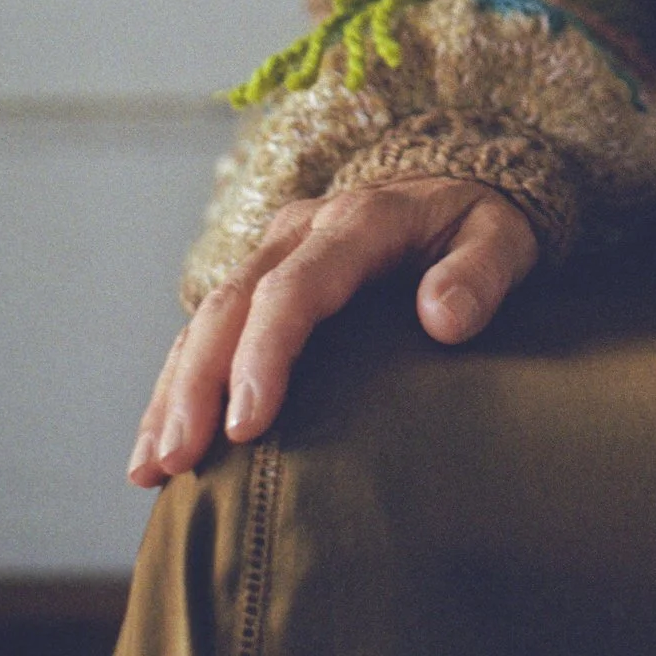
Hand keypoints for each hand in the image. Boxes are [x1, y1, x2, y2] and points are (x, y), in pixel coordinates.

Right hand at [128, 177, 539, 486]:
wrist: (457, 187)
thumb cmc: (482, 225)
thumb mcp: (503, 237)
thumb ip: (481, 272)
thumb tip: (443, 319)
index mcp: (359, 221)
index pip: (296, 286)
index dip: (265, 353)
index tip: (248, 424)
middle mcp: (302, 230)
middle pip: (232, 305)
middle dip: (199, 385)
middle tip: (181, 459)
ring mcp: (273, 254)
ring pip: (205, 321)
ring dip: (174, 394)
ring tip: (152, 468)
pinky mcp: (259, 281)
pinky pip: (204, 333)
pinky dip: (175, 388)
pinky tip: (154, 449)